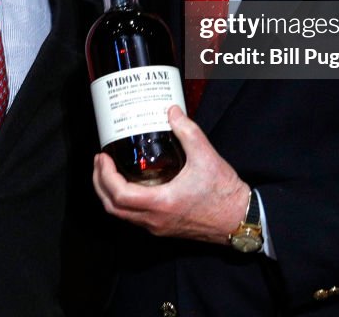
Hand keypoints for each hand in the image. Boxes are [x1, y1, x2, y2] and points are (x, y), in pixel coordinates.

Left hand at [92, 105, 250, 242]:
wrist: (239, 219)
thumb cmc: (224, 193)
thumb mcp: (206, 156)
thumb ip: (187, 130)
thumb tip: (171, 111)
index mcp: (161, 203)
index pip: (119, 195)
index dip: (105, 176)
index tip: (103, 158)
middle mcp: (155, 219)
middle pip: (113, 208)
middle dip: (100, 184)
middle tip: (100, 162)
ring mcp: (158, 226)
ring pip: (122, 215)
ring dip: (109, 194)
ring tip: (109, 171)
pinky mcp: (163, 227)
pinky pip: (134, 217)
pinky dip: (123, 202)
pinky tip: (130, 183)